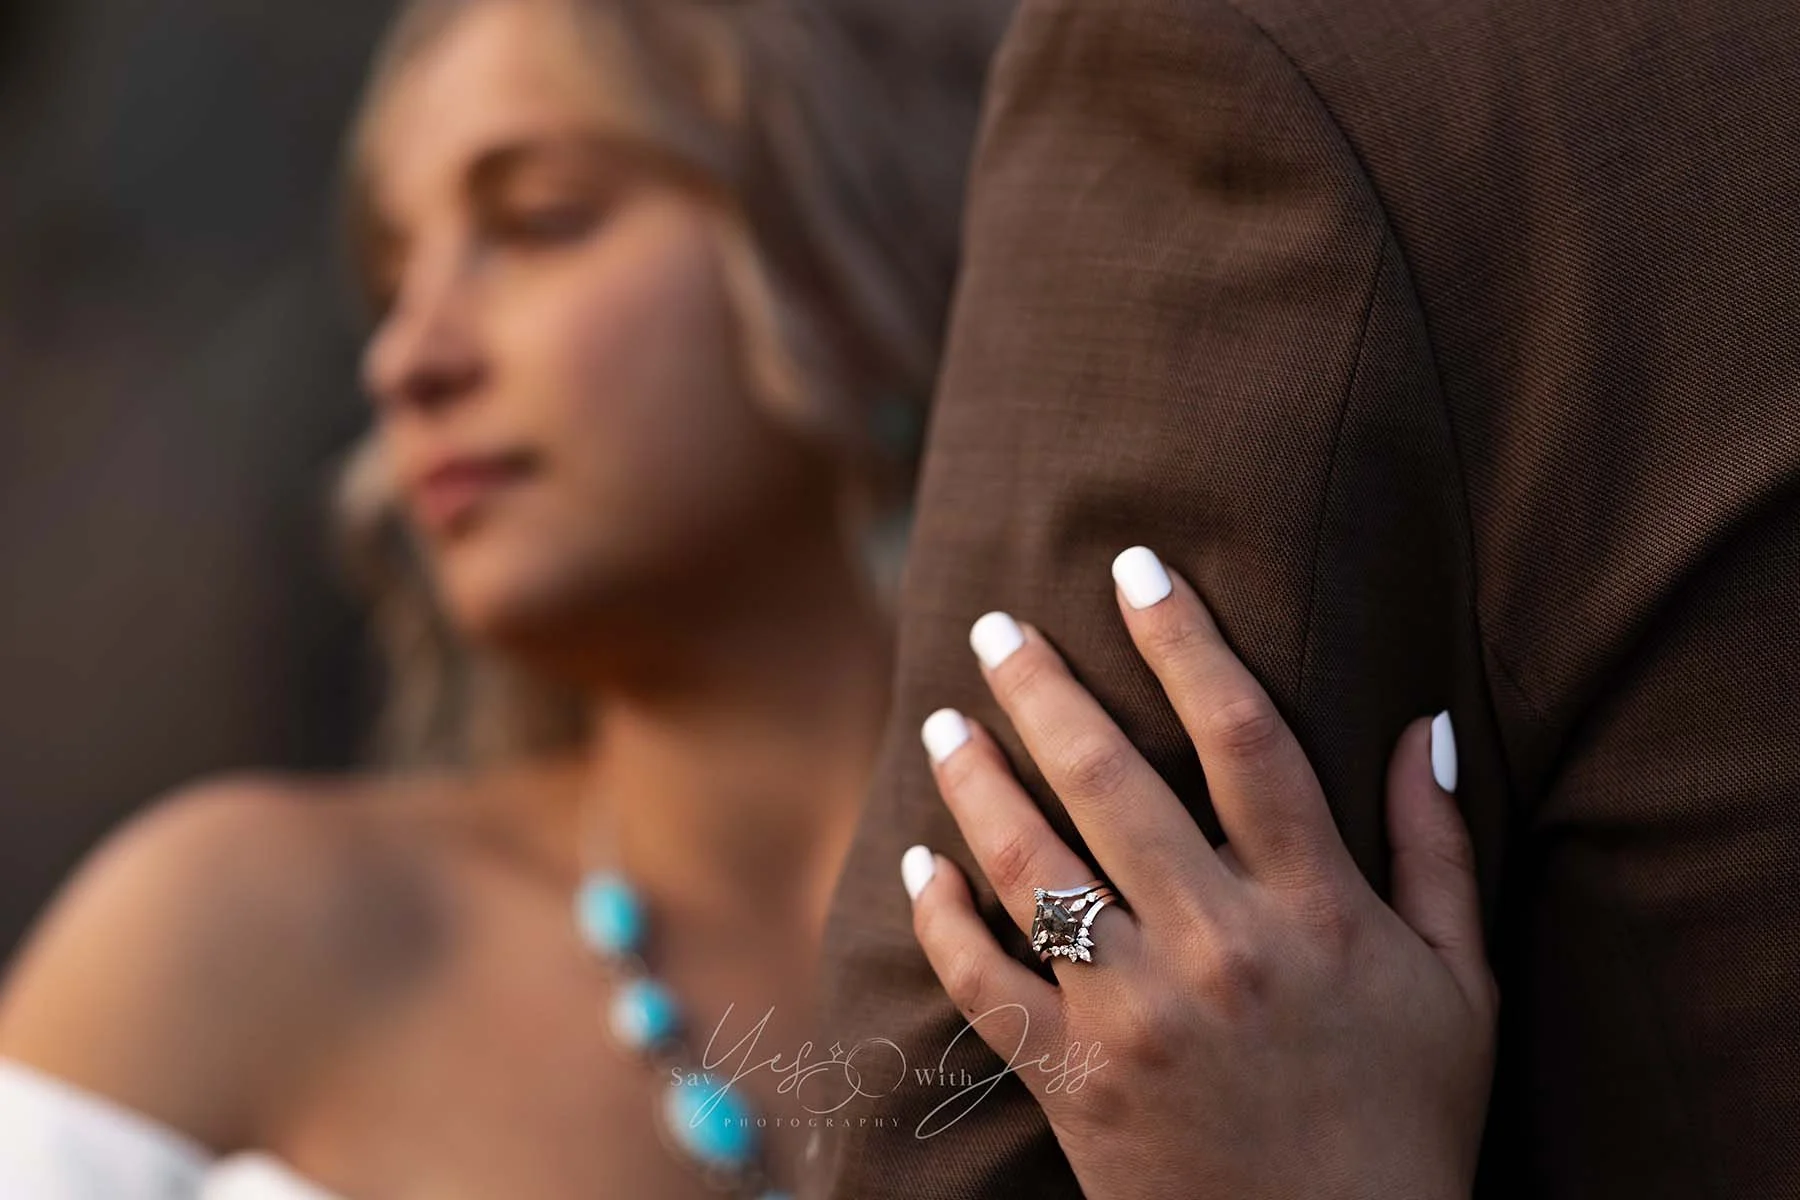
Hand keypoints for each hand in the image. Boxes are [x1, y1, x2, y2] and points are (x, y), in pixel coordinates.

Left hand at [902, 546, 1496, 1199]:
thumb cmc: (1406, 1120)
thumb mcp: (1459, 985)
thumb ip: (1438, 850)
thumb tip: (1422, 723)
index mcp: (1316, 910)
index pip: (1244, 736)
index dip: (1184, 638)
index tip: (1135, 566)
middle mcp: (1218, 947)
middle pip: (1110, 779)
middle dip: (1043, 686)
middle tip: (996, 625)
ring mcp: (1135, 1015)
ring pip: (1030, 866)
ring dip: (975, 779)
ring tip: (944, 720)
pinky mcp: (1074, 1079)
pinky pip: (983, 981)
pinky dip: (942, 916)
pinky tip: (919, 859)